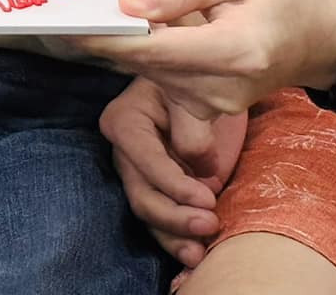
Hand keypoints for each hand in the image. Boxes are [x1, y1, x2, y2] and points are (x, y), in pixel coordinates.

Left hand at [81, 0, 335, 119]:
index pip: (156, 50)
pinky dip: (141, 58)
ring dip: (119, 50)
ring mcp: (218, 105)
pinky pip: (164, 82)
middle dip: (102, 43)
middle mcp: (223, 88)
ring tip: (79, 21)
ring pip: (150, 76)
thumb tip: (129, 4)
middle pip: (146, 67)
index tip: (65, 28)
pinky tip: (122, 32)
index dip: (107, 41)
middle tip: (52, 17)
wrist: (323, 34)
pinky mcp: (210, 108)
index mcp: (235, 49)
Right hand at [100, 77, 247, 271]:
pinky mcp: (156, 190)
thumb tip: (200, 169)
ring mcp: (139, 174)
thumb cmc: (197, 82)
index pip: (145, 161)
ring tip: (200, 252)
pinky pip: (162, 221)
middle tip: (210, 224)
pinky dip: (177, 238)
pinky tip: (195, 253)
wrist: (208, 88)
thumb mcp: (196, 95)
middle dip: (175, 216)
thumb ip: (192, 129)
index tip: (209, 198)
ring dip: (175, 236)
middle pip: (143, 194)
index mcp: (125, 121)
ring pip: (150, 213)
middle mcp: (125, 152)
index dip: (175, 185)